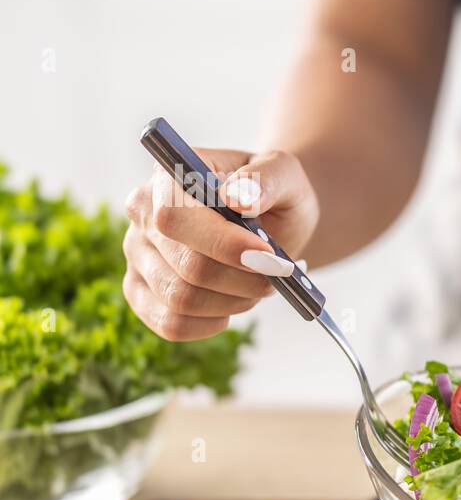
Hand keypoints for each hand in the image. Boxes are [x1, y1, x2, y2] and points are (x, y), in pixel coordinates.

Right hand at [122, 149, 320, 340]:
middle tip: (280, 273)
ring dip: (235, 301)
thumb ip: (265, 180)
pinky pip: (171, 324)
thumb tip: (238, 198)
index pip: (175, 217)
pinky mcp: (141, 291)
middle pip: (186, 266)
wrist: (271, 220)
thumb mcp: (284, 175)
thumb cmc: (274, 194)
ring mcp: (137, 255)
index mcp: (168, 176)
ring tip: (261, 284)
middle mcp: (142, 214)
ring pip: (181, 300)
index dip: (223, 244)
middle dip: (244, 278)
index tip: (268, 255)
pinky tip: (234, 305)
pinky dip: (212, 323)